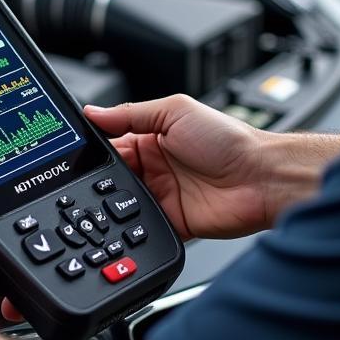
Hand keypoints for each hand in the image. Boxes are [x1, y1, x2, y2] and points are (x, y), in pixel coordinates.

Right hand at [86, 96, 271, 239]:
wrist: (262, 178)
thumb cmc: (230, 140)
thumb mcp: (176, 111)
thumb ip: (132, 113)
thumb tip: (94, 112)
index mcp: (153, 140)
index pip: (113, 144)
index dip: (95, 150)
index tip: (76, 154)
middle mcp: (156, 169)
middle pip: (113, 178)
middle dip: (100, 180)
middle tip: (91, 180)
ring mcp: (163, 197)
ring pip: (122, 206)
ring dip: (114, 204)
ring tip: (109, 200)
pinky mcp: (172, 223)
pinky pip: (143, 229)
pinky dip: (133, 228)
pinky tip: (128, 221)